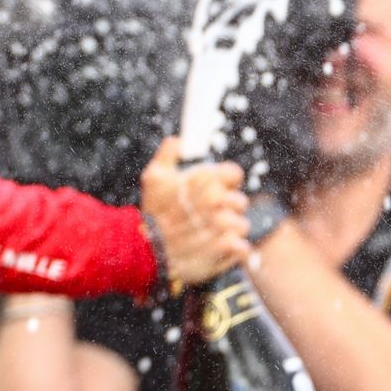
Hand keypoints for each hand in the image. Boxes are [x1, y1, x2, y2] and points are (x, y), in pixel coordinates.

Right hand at [141, 136, 249, 289]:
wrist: (147, 250)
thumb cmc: (153, 211)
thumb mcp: (154, 178)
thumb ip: (167, 155)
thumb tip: (180, 140)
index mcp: (203, 180)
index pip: (233, 173)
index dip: (227, 180)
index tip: (219, 188)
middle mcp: (216, 201)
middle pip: (239, 201)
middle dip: (228, 208)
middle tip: (212, 215)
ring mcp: (222, 225)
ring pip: (242, 224)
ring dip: (230, 230)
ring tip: (211, 234)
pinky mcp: (227, 249)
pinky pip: (242, 246)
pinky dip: (233, 249)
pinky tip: (216, 248)